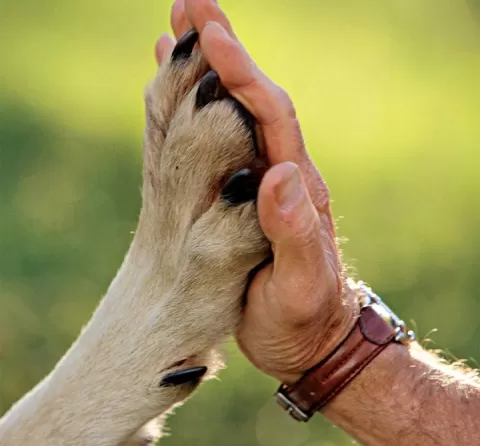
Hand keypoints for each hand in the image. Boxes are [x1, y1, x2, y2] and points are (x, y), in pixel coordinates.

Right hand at [158, 0, 358, 383]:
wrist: (309, 340)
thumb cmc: (303, 320)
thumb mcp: (302, 286)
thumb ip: (295, 234)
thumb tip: (281, 175)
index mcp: (297, 190)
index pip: (272, 117)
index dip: (242, 75)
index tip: (210, 33)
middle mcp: (281, 177)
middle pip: (254, 101)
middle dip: (223, 53)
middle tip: (188, 7)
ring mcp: (262, 187)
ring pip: (236, 118)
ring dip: (209, 75)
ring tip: (177, 33)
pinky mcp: (245, 202)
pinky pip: (221, 148)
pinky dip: (200, 117)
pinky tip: (180, 98)